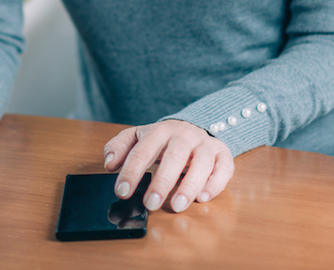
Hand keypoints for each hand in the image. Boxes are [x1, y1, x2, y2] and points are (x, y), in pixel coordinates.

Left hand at [103, 120, 233, 213]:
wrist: (192, 127)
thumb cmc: (161, 139)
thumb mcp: (137, 137)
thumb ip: (119, 147)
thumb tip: (109, 164)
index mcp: (160, 131)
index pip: (143, 151)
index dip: (132, 172)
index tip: (122, 191)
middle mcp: (184, 135)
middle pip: (175, 155)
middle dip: (162, 181)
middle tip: (150, 204)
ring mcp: (205, 144)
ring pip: (202, 162)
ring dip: (189, 185)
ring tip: (177, 206)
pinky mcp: (222, 154)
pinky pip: (224, 167)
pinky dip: (215, 183)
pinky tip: (202, 197)